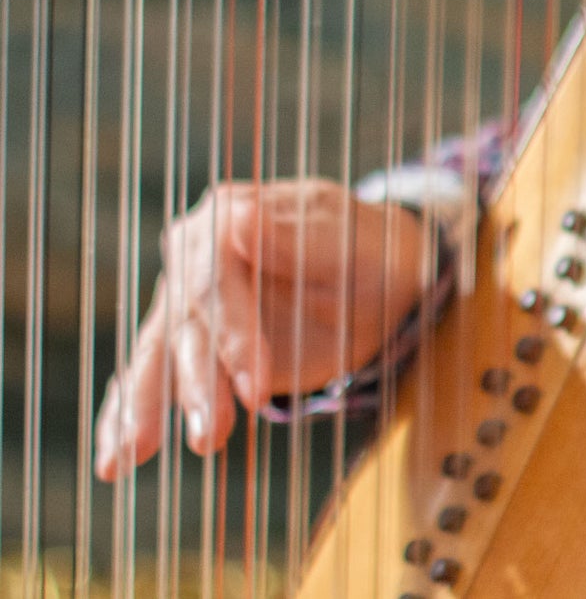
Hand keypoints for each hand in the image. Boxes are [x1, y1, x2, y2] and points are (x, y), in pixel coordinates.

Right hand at [93, 179, 430, 479]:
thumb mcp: (348, 241)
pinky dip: (123, 416)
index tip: (255, 388)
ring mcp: (186, 302)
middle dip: (194, 385)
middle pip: (184, 325)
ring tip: (130, 460)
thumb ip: (295, 235)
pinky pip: (147, 378)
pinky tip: (112, 457)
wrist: (381, 277)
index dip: (231, 335)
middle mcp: (195, 256)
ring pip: (156, 357)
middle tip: (209, 438)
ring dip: (145, 409)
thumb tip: (239, 219)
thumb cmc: (369, 251)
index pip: (214, 279)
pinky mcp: (188, 346)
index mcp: (231, 214)